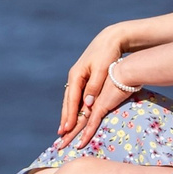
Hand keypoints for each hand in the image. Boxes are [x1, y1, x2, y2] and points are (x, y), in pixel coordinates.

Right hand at [58, 24, 137, 146]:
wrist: (110, 39)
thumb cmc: (108, 53)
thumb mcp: (102, 70)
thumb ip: (94, 87)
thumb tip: (87, 105)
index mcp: (77, 75)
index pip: (71, 99)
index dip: (70, 115)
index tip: (68, 128)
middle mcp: (74, 77)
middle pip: (67, 101)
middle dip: (64, 118)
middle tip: (61, 134)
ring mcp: (78, 77)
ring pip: (71, 99)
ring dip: (68, 114)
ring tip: (64, 128)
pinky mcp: (84, 78)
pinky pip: (77, 96)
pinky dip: (75, 107)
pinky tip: (74, 115)